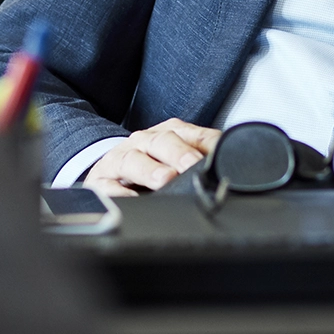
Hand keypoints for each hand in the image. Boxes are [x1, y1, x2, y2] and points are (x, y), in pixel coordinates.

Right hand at [84, 119, 220, 195]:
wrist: (109, 169)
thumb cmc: (150, 163)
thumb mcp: (176, 157)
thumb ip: (202, 159)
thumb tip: (232, 168)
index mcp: (166, 134)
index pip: (191, 134)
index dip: (206, 143)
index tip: (218, 155)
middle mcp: (143, 142)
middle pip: (161, 141)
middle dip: (178, 153)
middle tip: (192, 166)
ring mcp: (120, 159)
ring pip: (133, 159)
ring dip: (149, 169)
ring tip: (165, 179)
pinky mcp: (101, 180)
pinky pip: (108, 186)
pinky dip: (119, 193)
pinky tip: (131, 200)